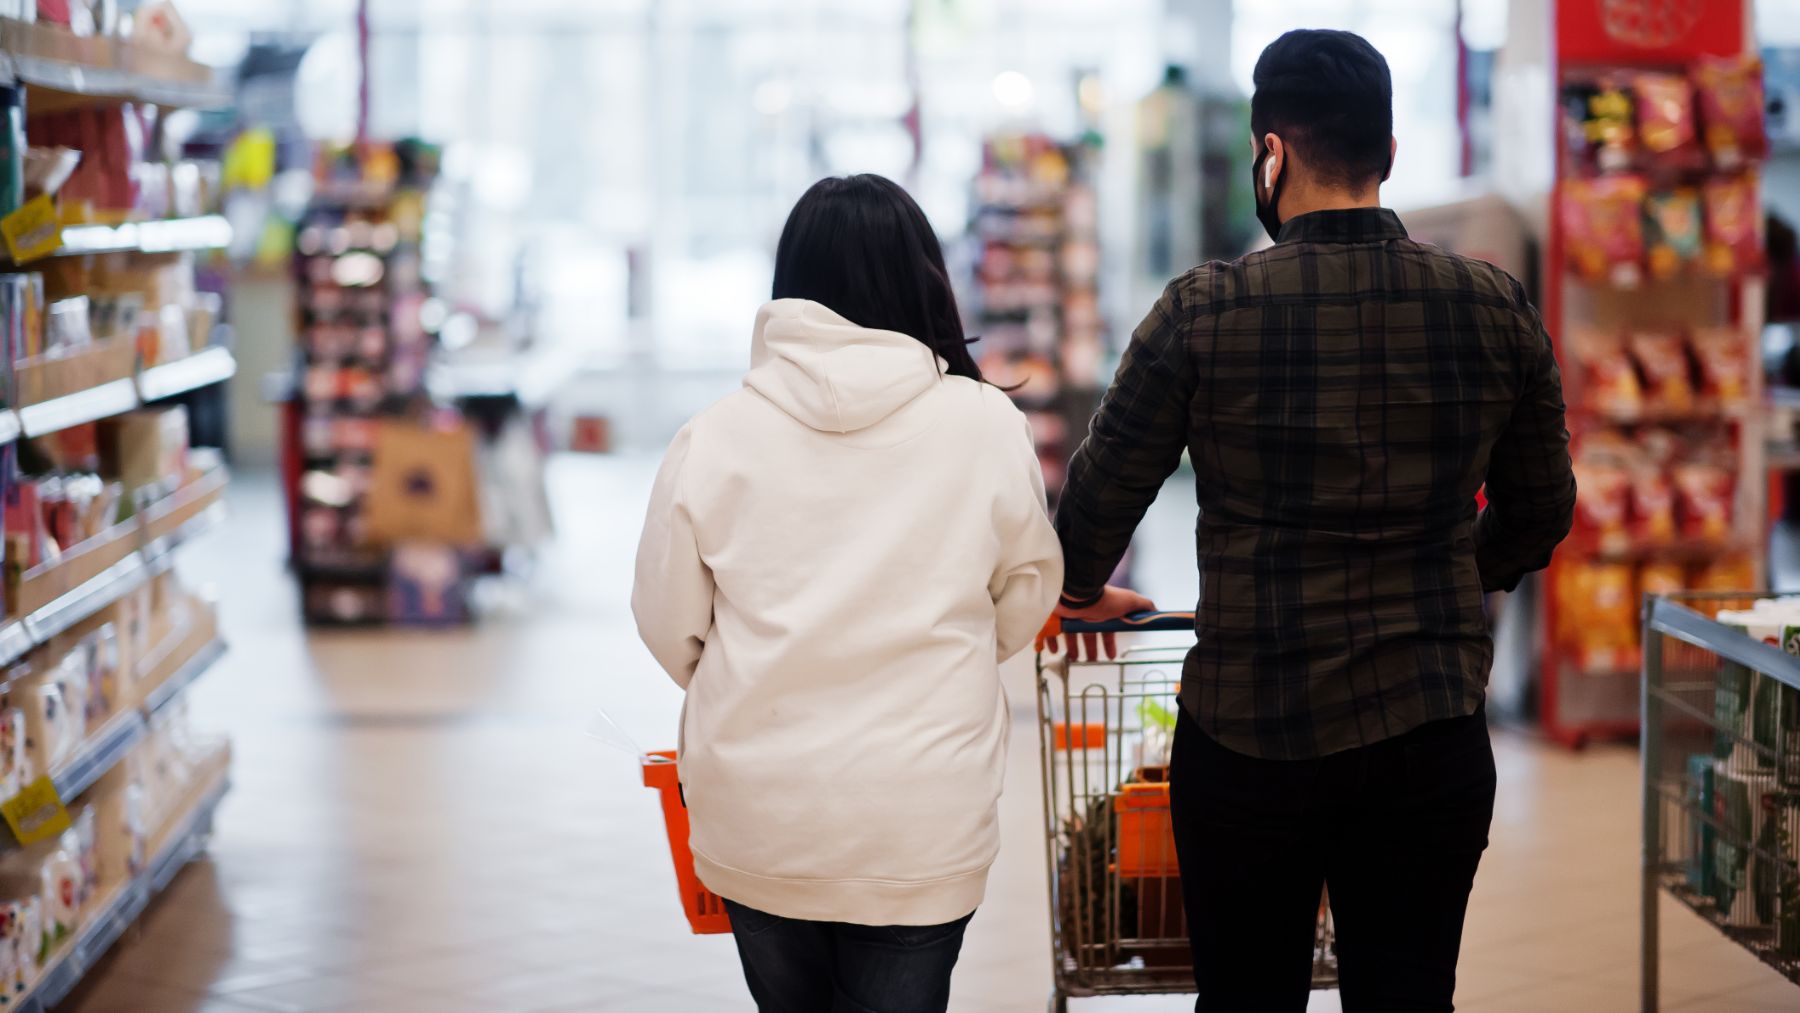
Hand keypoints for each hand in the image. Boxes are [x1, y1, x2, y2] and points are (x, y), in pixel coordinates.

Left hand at [1041, 586, 1158, 660]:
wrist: (1079, 593)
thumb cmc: (1105, 599)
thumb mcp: (1130, 602)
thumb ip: (1144, 606)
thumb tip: (1155, 611)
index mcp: (1103, 612)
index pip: (1106, 631)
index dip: (1108, 644)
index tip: (1110, 656)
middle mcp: (1086, 613)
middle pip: (1088, 634)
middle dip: (1090, 648)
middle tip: (1090, 660)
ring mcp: (1071, 614)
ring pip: (1071, 634)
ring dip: (1073, 647)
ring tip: (1073, 659)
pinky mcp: (1056, 616)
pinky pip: (1051, 630)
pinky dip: (1051, 641)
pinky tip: (1053, 650)